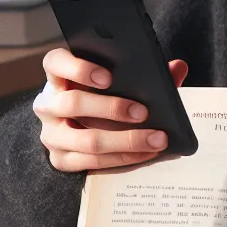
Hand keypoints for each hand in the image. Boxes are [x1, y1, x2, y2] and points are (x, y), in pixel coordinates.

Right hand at [34, 47, 188, 171]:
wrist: (84, 130)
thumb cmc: (104, 99)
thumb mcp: (120, 83)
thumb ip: (146, 74)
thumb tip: (178, 67)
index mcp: (58, 76)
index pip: (55, 63)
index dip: (78, 68)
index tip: (108, 77)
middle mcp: (48, 104)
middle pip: (72, 103)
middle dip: (111, 108)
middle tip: (143, 112)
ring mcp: (51, 134)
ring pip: (85, 140)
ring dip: (124, 141)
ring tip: (156, 138)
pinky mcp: (59, 159)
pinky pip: (90, 163)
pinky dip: (123, 159)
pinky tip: (146, 154)